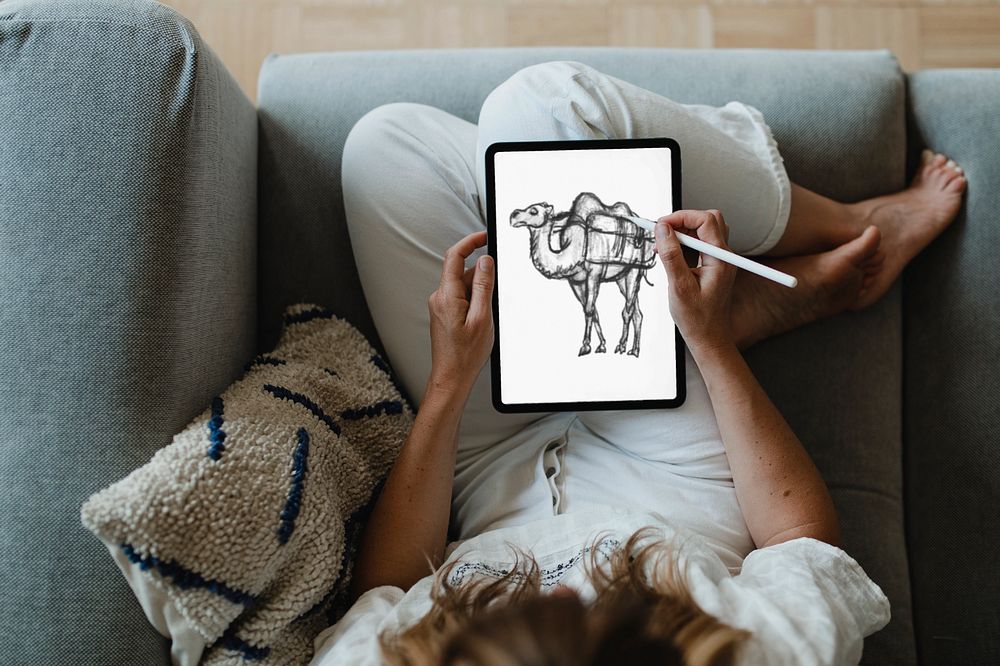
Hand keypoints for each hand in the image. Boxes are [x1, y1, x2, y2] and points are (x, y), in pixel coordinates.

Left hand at [427, 230, 494, 396]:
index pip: (455, 256)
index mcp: (447, 296)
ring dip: (479, 291)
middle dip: (481, 275)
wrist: (451, 377)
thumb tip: (485, 261)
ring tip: (488, 315)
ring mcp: (440, 305)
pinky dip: (474, 300)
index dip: (470, 241)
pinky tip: (482, 318)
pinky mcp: (444, 313)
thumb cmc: (466, 354)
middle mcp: (439, 297)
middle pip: (461, 271)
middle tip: (497, 290)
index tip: (484, 235)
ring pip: (463, 285)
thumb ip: (483, 286)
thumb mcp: (482, 318)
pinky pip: (461, 297)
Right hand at [654, 209, 736, 354]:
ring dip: (682, 232)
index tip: (660, 226)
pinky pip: (700, 244)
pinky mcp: (714, 266)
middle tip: (661, 234)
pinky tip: (670, 257)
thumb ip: (671, 255)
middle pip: (708, 220)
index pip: (705, 220)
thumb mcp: (679, 287)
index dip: (681, 217)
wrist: (709, 338)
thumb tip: (662, 229)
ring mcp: (720, 260)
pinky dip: (684, 244)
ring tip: (662, 247)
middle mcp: (724, 256)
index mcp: (720, 259)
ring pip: (704, 230)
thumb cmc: (696, 318)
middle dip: (682, 222)